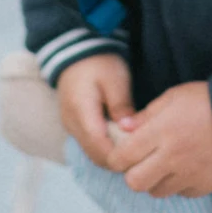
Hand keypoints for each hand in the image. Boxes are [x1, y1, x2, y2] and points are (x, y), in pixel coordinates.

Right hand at [57, 54, 133, 169]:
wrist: (76, 52)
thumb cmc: (99, 63)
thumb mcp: (116, 80)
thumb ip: (122, 106)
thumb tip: (128, 130)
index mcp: (82, 112)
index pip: (99, 147)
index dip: (119, 157)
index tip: (140, 156)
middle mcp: (72, 124)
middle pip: (95, 155)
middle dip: (117, 160)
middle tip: (141, 156)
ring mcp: (70, 126)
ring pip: (91, 153)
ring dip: (110, 155)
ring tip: (133, 149)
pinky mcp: (73, 125)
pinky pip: (88, 144)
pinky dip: (104, 147)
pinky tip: (121, 140)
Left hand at [111, 82, 211, 197]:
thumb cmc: (205, 101)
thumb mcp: (172, 97)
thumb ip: (145, 115)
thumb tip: (123, 128)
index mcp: (160, 133)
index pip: (122, 157)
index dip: (115, 158)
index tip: (120, 153)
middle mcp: (171, 158)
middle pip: (135, 183)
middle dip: (132, 174)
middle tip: (139, 163)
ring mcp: (188, 175)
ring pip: (156, 192)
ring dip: (154, 181)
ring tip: (162, 165)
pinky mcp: (203, 186)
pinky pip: (181, 193)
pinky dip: (178, 185)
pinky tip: (184, 169)